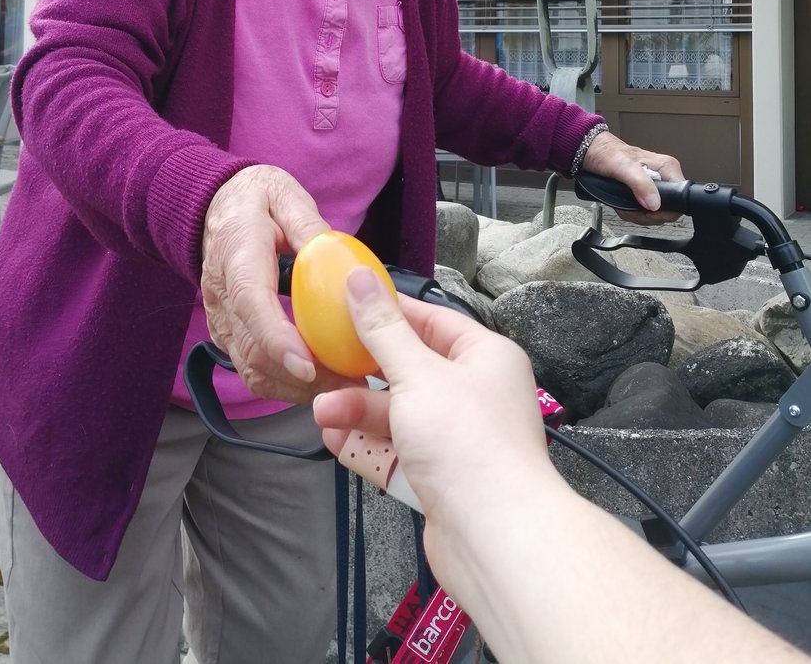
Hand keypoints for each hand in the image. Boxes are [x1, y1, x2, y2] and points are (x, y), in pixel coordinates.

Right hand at [201, 164, 353, 402]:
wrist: (215, 205)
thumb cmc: (254, 199)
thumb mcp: (284, 195)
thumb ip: (308, 223)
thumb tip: (335, 252)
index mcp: (235, 255)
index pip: (250, 305)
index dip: (277, 340)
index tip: (309, 365)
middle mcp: (221, 295)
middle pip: (252, 350)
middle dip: (300, 377)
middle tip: (348, 384)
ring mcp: (220, 319)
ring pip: (251, 369)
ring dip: (295, 388)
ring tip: (341, 389)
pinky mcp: (227, 333)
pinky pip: (252, 369)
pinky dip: (285, 384)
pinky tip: (321, 382)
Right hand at [313, 268, 561, 602]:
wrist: (494, 538)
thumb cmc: (465, 441)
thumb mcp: (417, 374)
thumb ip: (382, 329)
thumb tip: (359, 278)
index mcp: (484, 357)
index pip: (431, 321)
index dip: (388, 312)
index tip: (344, 305)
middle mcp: (475, 393)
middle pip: (410, 370)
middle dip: (362, 371)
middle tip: (322, 363)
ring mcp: (457, 439)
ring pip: (399, 413)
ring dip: (359, 411)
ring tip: (320, 412)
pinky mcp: (440, 477)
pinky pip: (397, 452)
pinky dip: (368, 446)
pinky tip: (335, 441)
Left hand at [580, 130, 683, 220]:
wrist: (593, 153)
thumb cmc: (607, 153)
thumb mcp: (624, 167)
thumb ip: (641, 184)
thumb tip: (654, 203)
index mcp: (667, 168)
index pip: (680, 198)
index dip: (665, 210)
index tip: (647, 210)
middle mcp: (663, 176)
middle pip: (669, 210)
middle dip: (648, 215)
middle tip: (632, 209)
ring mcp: (655, 185)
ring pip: (657, 213)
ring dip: (639, 215)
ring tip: (625, 206)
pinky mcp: (644, 192)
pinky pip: (647, 211)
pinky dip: (635, 213)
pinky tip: (625, 206)